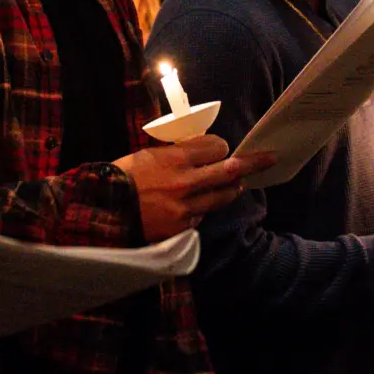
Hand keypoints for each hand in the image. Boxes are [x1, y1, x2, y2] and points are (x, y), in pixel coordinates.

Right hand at [117, 138, 274, 241]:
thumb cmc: (122, 176)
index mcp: (176, 158)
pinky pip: (202, 216)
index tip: (220, 149)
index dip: (221, 147)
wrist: (104, 210)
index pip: (217, 147)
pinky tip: (193, 206)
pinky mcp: (182, 227)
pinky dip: (202, 209)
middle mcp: (186, 182)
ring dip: (232, 189)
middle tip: (269, 159)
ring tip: (234, 185)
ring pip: (223, 196)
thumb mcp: (149, 153)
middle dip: (253, 163)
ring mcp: (186, 207)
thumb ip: (178, 150)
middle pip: (230, 170)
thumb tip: (203, 146)